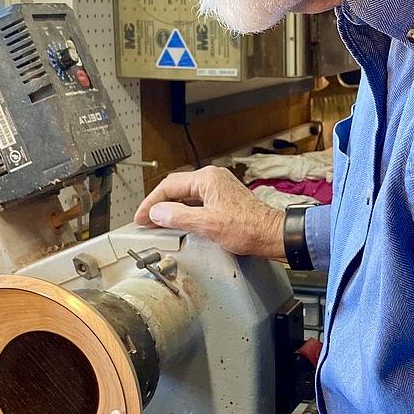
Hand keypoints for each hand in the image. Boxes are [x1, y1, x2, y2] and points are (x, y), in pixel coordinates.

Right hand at [134, 166, 284, 259]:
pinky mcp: (224, 200)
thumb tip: (157, 213)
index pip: (169, 186)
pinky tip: (179, 222)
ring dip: (171, 209)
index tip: (140, 216)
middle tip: (145, 220)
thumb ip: (178, 217)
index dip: (151, 202)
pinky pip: (197, 202)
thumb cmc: (248, 228)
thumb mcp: (207, 224)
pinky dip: (184, 212)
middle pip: (177, 189)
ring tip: (158, 223)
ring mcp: (219, 188)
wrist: (272, 235)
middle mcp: (213, 179)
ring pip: (187, 196)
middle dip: (159, 205)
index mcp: (207, 179)